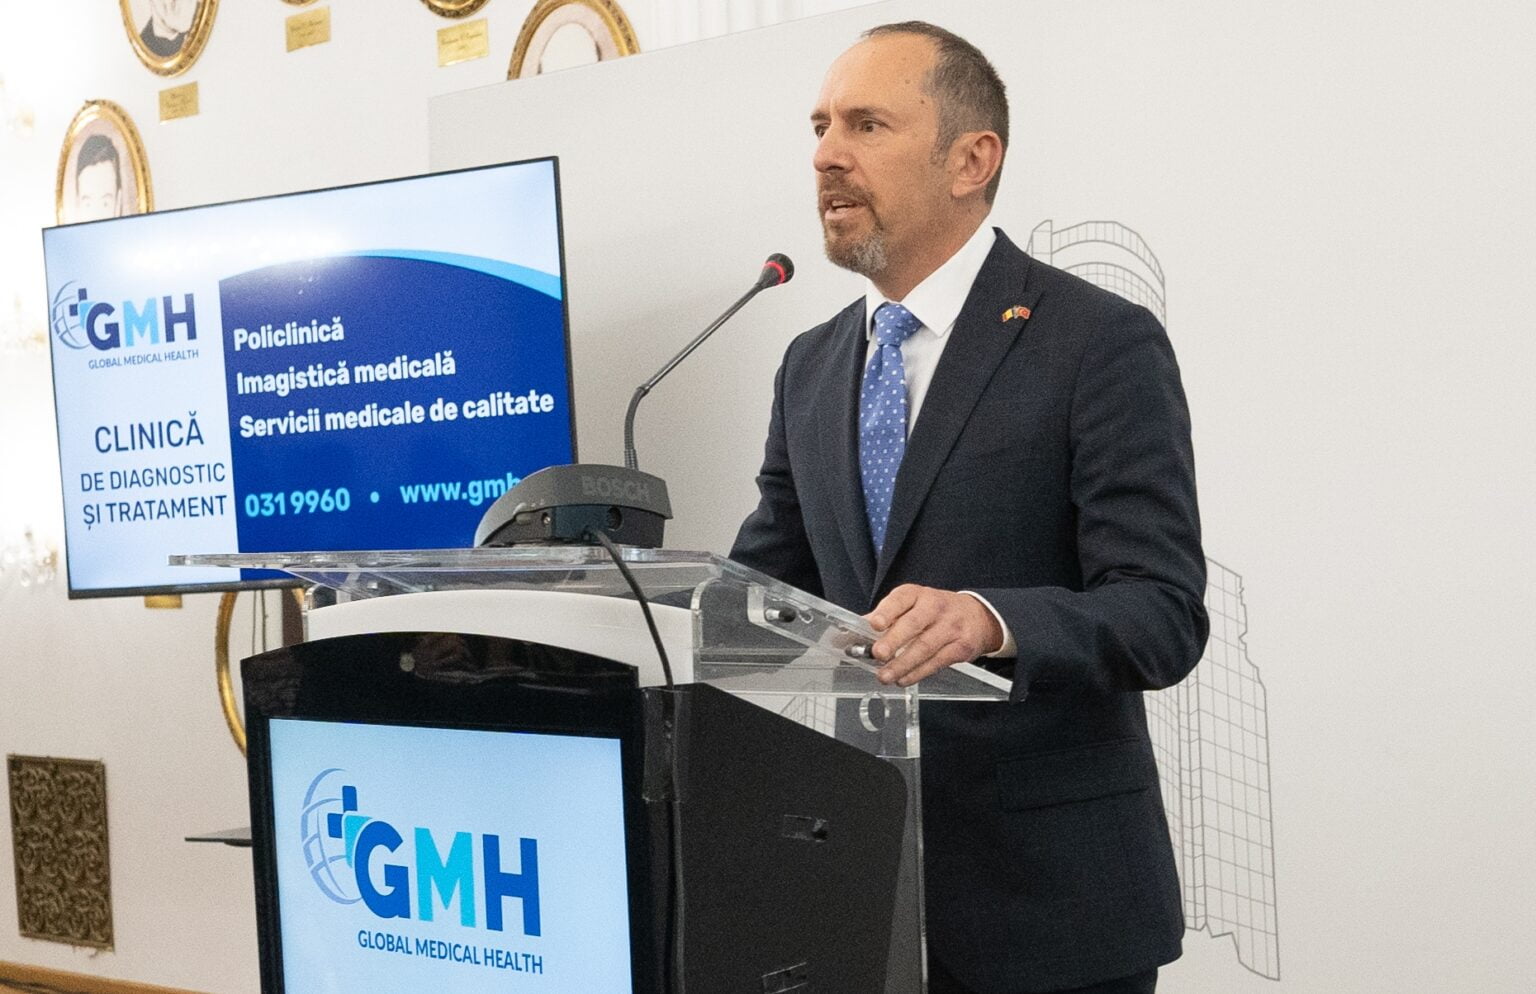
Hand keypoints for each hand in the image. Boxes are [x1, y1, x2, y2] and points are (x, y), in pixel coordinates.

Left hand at [864, 584, 1003, 686]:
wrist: (977, 617)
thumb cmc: (935, 612)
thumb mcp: (912, 605)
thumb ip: (884, 618)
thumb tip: (851, 635)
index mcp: (917, 595)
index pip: (901, 599)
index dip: (887, 611)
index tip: (875, 624)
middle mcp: (935, 607)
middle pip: (914, 623)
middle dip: (894, 640)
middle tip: (878, 654)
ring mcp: (950, 627)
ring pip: (925, 646)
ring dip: (903, 664)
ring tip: (885, 675)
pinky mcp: (961, 647)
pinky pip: (937, 662)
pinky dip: (918, 673)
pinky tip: (903, 679)